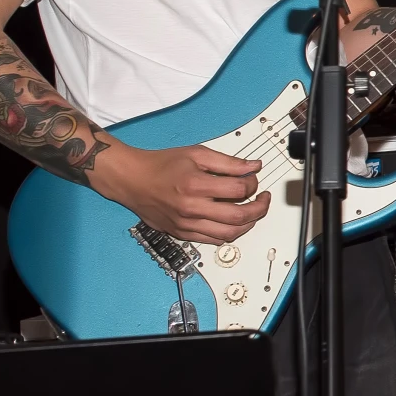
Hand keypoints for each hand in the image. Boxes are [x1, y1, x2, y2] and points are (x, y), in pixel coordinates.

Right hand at [92, 142, 269, 243]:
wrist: (132, 179)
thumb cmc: (161, 165)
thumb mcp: (197, 154)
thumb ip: (228, 162)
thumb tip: (254, 167)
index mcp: (195, 185)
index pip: (239, 190)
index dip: (253, 184)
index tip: (253, 179)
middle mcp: (191, 208)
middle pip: (239, 217)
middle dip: (259, 208)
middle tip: (263, 199)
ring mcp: (186, 224)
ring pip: (229, 234)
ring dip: (248, 224)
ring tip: (252, 213)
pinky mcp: (181, 233)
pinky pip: (213, 240)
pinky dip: (229, 233)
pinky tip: (233, 222)